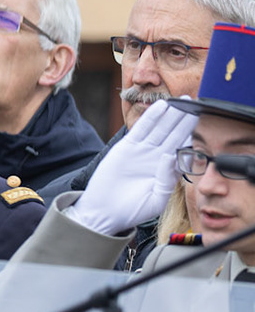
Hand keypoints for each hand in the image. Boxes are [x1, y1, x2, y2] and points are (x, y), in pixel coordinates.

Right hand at [68, 99, 195, 234]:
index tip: (208, 125)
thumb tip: (172, 157)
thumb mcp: (156, 200)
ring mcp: (142, 151)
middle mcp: (157, 157)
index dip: (195, 137)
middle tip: (200, 104)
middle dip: (187, 119)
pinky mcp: (127, 147)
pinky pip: (142, 129)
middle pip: (175, 134)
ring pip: (161, 128)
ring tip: (185, 100)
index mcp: (168, 170)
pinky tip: (163, 106)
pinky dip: (152, 117)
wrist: (104, 211)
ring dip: (173, 114)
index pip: (185, 149)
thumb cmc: (131, 210)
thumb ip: (167, 180)